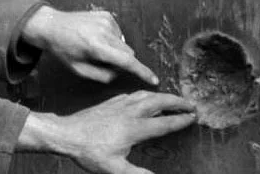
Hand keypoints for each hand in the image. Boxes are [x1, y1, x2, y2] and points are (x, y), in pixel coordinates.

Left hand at [17, 91, 195, 173]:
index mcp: (134, 129)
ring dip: (162, 95)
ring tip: (174, 99)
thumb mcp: (114, 169)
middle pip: (158, 102)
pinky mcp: (109, 103)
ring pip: (145, 95)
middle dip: (177, 102)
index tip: (193, 118)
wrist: (66, 134)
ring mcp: (118, 105)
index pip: (163, 123)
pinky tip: (145, 98)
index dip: (180, 120)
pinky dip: (144, 94)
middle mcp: (129, 113)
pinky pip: (132, 94)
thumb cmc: (89, 152)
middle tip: (191, 104)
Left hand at [22, 6, 157, 84]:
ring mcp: (106, 21)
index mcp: (96, 47)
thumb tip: (120, 72)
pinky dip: (111, 38)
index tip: (154, 80)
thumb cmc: (64, 50)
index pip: (126, 62)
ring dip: (115, 49)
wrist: (52, 25)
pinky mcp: (106, 15)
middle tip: (100, 61)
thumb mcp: (79, 70)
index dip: (142, 72)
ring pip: (124, 43)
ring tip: (93, 46)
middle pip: (128, 54)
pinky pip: (118, 33)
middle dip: (120, 61)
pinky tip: (94, 36)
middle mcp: (104, 32)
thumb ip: (102, 75)